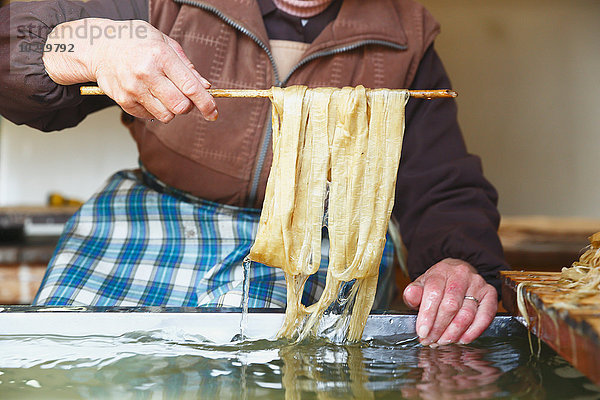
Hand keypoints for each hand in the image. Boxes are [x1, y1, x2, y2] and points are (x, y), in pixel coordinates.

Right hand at [42, 18, 216, 122]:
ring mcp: (133, 88)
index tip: (213, 113)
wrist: (99, 45)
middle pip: (180, 107)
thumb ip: (187, 66)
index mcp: (161, 56)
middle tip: (184, 98)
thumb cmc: (135, 41)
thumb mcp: (164, 43)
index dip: (206, 104)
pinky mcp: (123, 100)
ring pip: (166, 115)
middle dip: (188, 107)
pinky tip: (149, 95)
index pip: (191, 87)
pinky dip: (155, 110)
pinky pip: (149, 116)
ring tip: (164, 94)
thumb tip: (205, 87)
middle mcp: (146, 73)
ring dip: (171, 110)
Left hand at [402, 258, 496, 345]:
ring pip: (467, 313)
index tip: (422, 332)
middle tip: (430, 340)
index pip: (434, 293)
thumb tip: (411, 295)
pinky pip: (485, 316)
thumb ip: (414, 293)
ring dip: (453, 333)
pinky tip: (462, 339)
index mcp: (441, 271)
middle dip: (439, 328)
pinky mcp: (490, 294)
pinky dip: (473, 331)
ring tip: (442, 341)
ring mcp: (478, 284)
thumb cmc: (438, 283)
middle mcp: (461, 274)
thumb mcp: (422, 285)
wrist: (457, 273)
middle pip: (450, 305)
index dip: (427, 315)